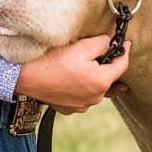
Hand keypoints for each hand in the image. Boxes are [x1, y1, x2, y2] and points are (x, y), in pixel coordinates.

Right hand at [15, 36, 130, 113]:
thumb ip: (102, 43)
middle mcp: (94, 98)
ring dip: (93, 77)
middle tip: (98, 51)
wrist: (25, 77)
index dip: (125, 51)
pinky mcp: (69, 108)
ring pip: (94, 88)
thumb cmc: (52, 61)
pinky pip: (81, 96)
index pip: (122, 65)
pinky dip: (80, 87)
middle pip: (108, 78)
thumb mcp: (82, 46)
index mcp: (101, 82)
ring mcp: (81, 106)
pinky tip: (70, 77)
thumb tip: (111, 43)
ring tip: (81, 65)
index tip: (125, 43)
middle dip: (106, 64)